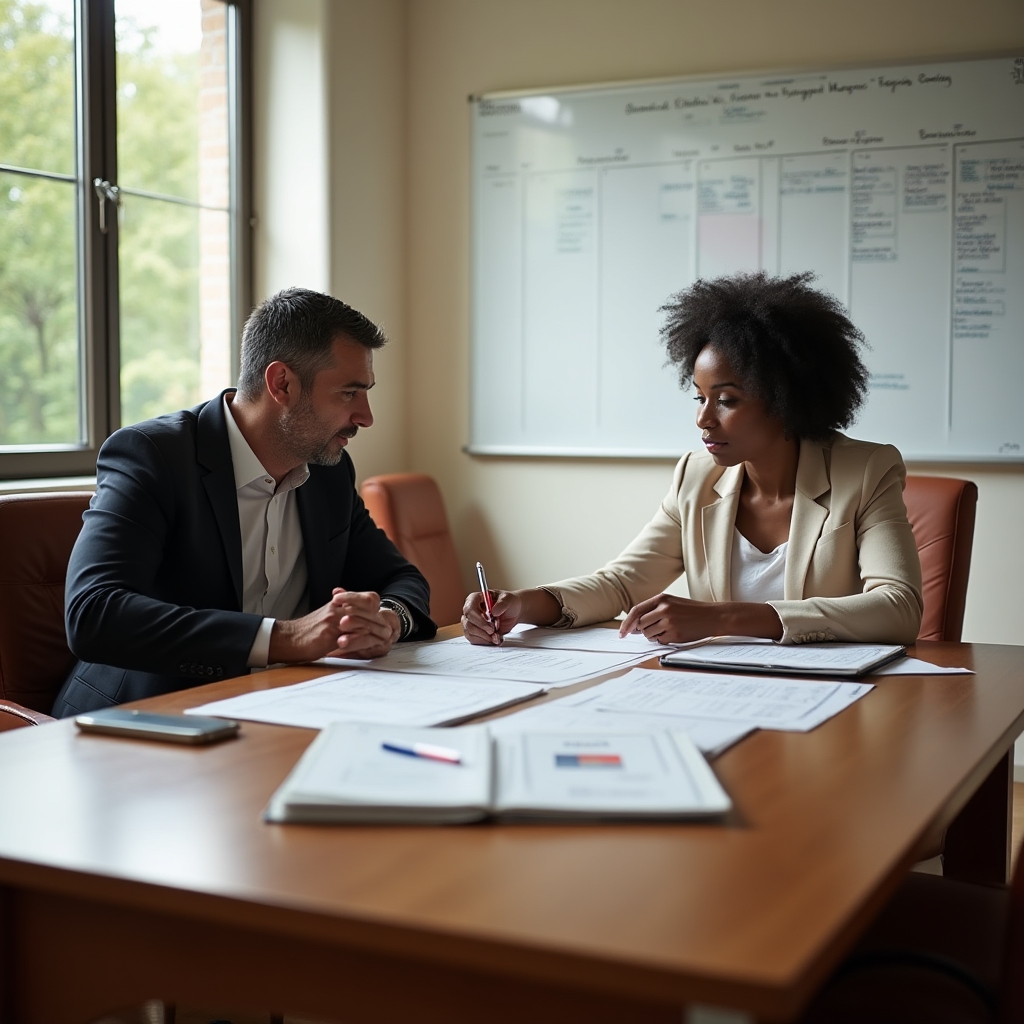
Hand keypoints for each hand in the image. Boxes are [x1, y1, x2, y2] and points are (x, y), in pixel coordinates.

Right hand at [269, 590, 399, 662]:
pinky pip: (353, 636)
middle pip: (369, 610)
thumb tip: (359, 615)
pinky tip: (369, 645)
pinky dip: (364, 641)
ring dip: (376, 631)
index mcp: (339, 603)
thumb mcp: (326, 616)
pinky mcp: (330, 635)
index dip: (376, 607)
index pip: (368, 598)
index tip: (380, 617)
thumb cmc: (308, 631)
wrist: (288, 639)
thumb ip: (342, 612)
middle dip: (380, 622)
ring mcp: (334, 621)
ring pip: (364, 622)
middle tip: (388, 632)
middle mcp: (338, 608)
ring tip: (384, 638)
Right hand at [462, 590, 521, 645]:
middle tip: (494, 631)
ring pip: (469, 632)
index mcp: (475, 598)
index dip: (478, 618)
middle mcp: (470, 610)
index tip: (490, 624)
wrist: (513, 613)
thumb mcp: (508, 599)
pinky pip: (473, 639)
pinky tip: (493, 639)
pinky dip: (484, 641)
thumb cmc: (509, 603)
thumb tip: (494, 611)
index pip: (469, 609)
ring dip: (483, 637)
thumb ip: (502, 603)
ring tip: (495, 636)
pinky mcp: (474, 631)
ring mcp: (471, 621)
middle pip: (468, 622)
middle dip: (482, 630)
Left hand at [619, 595, 783, 643]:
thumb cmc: (691, 611)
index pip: (635, 611)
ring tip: (669, 630)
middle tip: (659, 629)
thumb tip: (634, 627)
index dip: (626, 623)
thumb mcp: (672, 603)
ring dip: (654, 636)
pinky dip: (664, 641)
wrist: (714, 616)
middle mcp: (663, 609)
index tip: (622, 633)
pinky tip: (676, 634)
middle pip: (640, 625)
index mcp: (661, 599)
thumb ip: (653, 610)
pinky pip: (660, 641)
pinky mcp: (675, 634)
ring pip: (648, 635)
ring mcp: (669, 621)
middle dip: (645, 631)